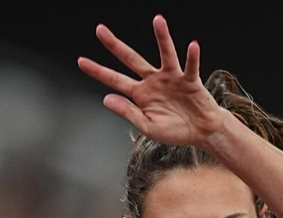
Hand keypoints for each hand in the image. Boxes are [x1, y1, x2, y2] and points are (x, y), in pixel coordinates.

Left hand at [77, 17, 223, 147]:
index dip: (98, 71)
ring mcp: (172, 78)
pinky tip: (192, 45)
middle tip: (100, 30)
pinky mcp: (190, 81)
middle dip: (115, 45)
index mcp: (141, 94)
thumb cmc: (175, 130)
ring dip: (162, 38)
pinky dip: (192, 57)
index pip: (115, 80)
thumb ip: (128, 113)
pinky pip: (191, 67)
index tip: (81, 61)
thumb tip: (106, 99)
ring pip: (165, 55)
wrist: (201, 132)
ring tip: (158, 20)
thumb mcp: (147, 127)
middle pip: (131, 59)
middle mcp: (154, 81)